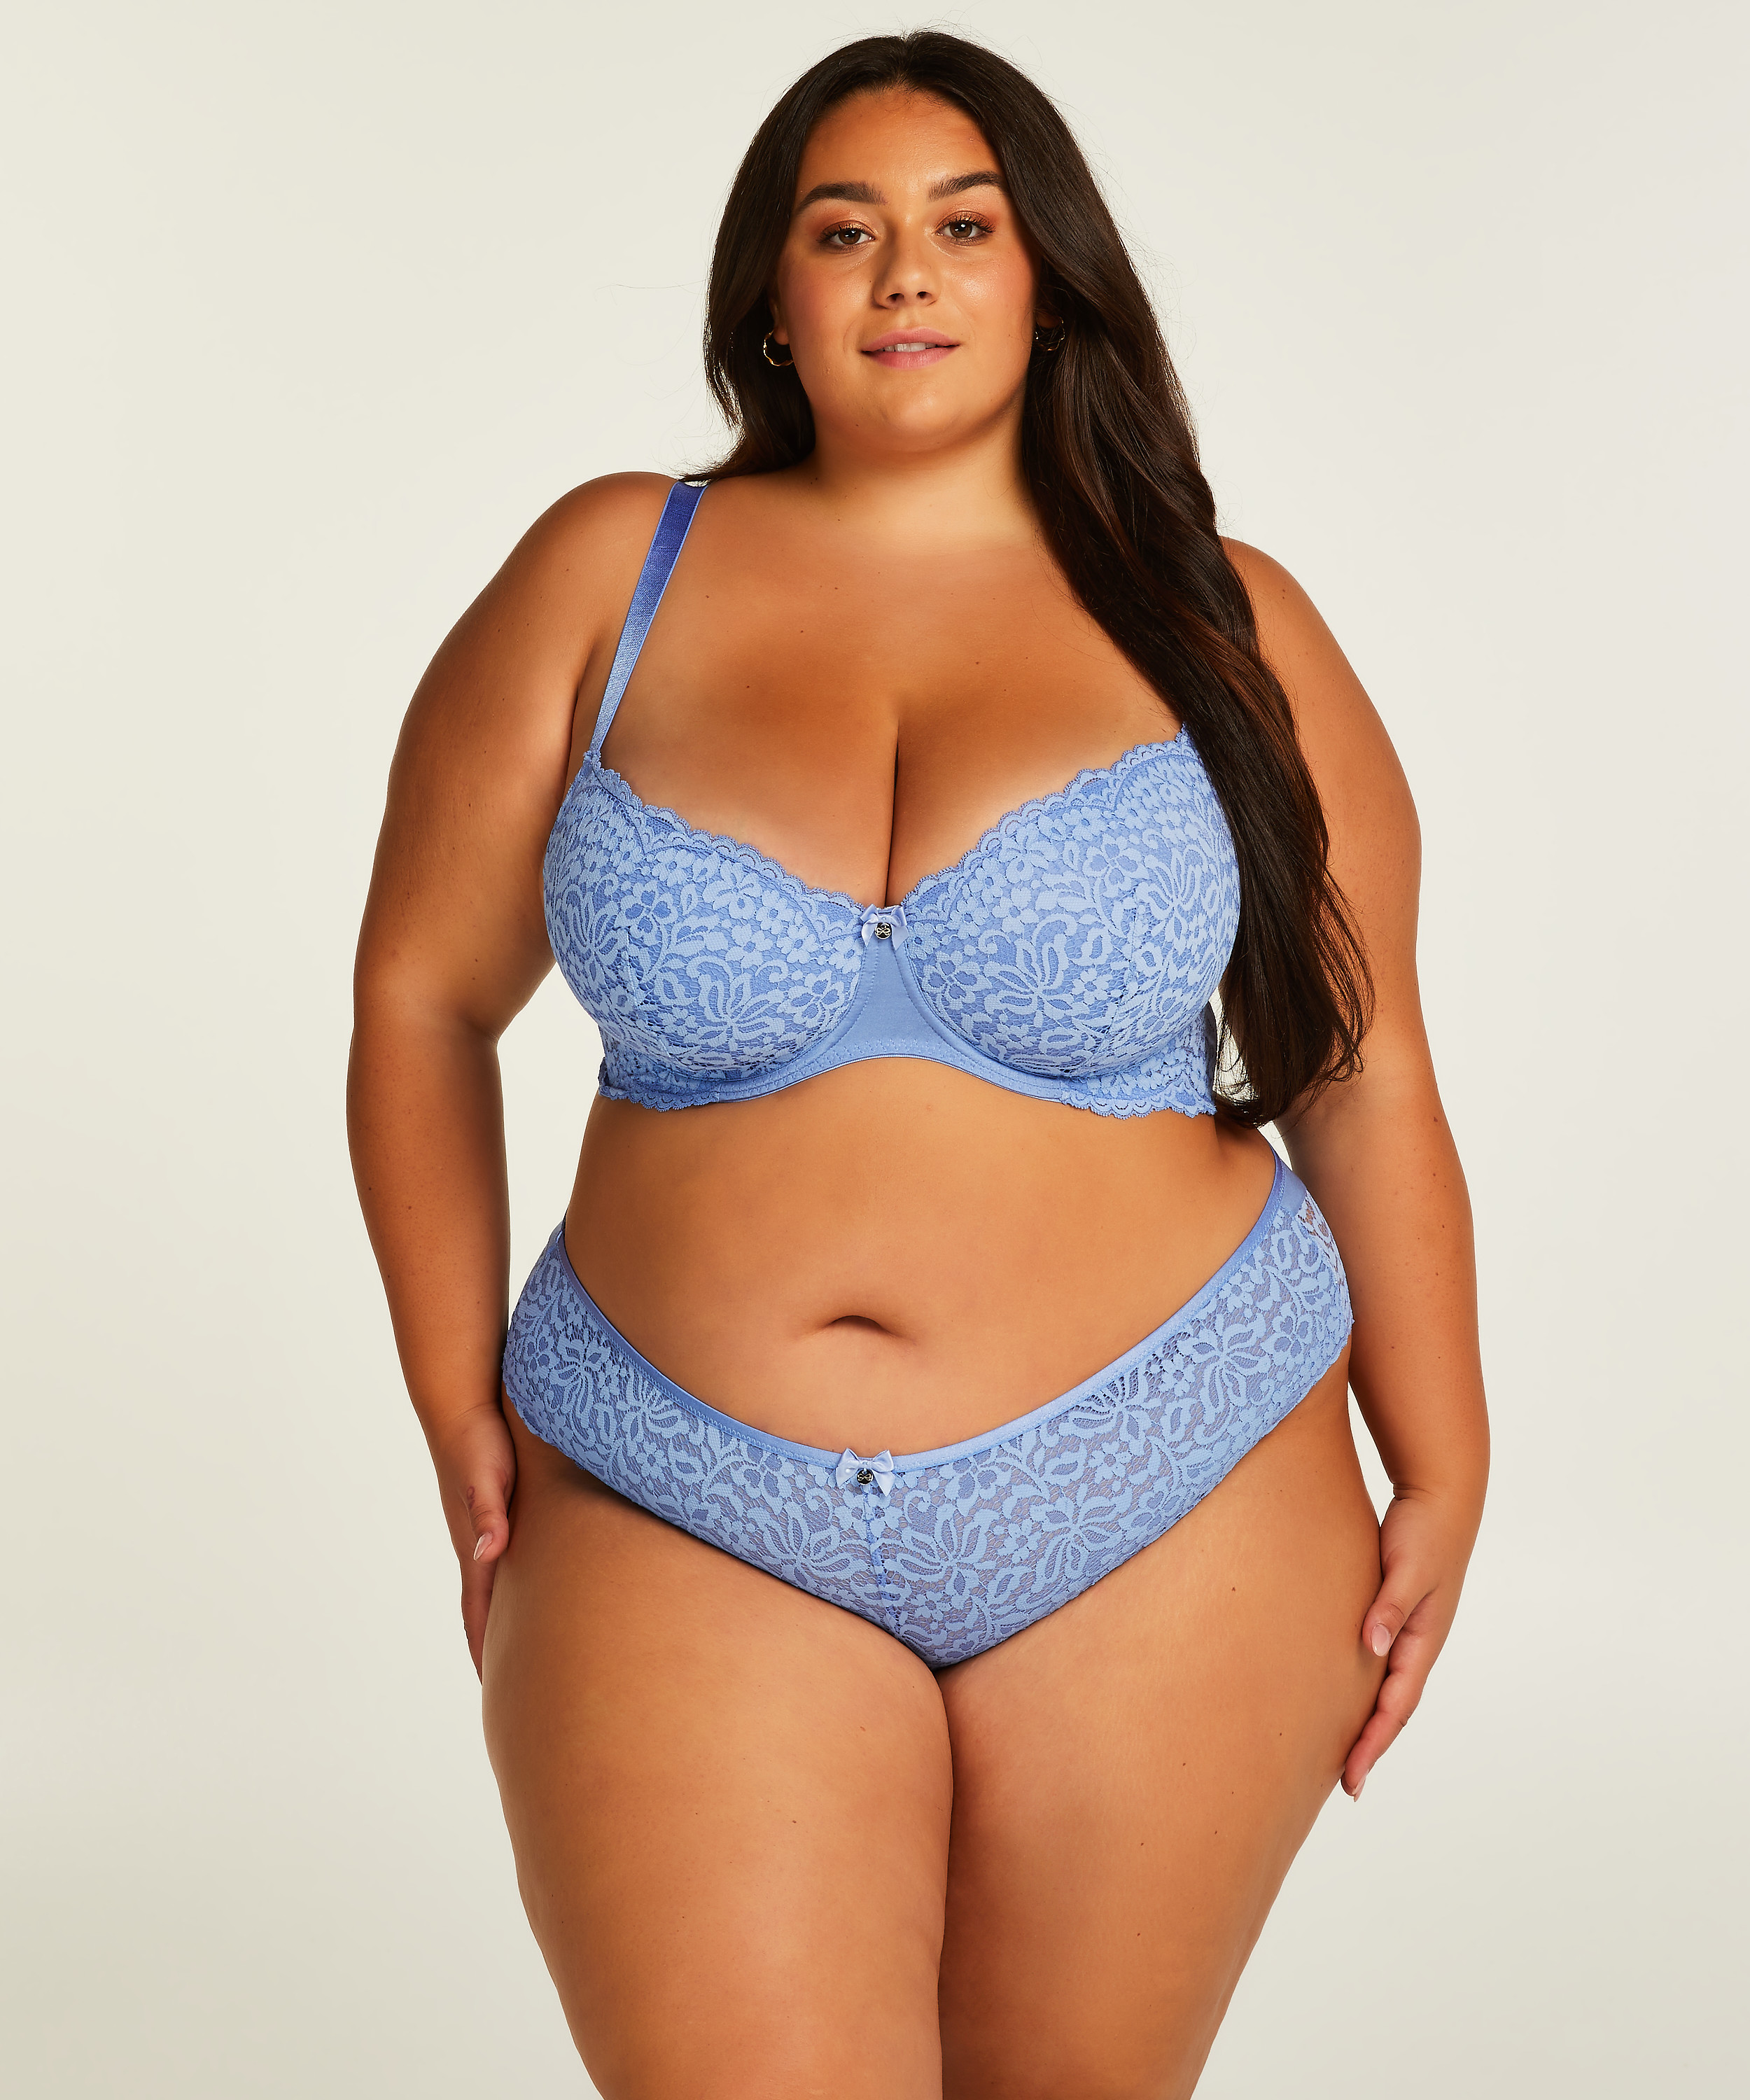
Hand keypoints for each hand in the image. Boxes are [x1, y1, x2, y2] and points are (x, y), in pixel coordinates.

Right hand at [428, 1399, 517, 1677]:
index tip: (493, 1689)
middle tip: (509, 1690)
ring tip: (517, 1653)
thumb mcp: (487, 1477)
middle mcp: (478, 1544)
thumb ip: (488, 1513)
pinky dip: (512, 1588)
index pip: (479, 1611)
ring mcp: (485, 1530)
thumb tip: (488, 1554)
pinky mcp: (496, 1511)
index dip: (485, 1649)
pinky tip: (527, 1591)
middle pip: (483, 1609)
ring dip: (500, 1621)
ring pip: (494, 1588)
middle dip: (492, 1649)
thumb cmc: (479, 1439)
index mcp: (477, 1545)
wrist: (463, 1403)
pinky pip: (503, 1561)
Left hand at [1344, 1485, 1479, 1798]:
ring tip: (1344, 1750)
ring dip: (1370, 1720)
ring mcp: (1409, 1628)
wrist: (1439, 1494)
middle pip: (1393, 1707)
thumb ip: (1389, 1606)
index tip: (1353, 1778)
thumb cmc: (1425, 1530)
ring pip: (1387, 1687)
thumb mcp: (1408, 1567)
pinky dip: (1365, 1686)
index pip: (1397, 1705)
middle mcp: (1418, 1641)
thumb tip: (1371, 1646)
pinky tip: (1346, 1692)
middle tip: (1345, 1784)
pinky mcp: (1396, 1611)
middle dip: (1371, 1745)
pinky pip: (1379, 1661)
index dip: (1374, 1743)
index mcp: (1424, 1639)